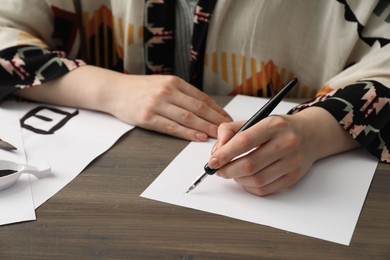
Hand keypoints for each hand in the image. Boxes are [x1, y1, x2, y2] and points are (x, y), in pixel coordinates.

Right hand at [15, 66, 231, 140]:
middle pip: (199, 108)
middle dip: (216, 121)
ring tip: (219, 136)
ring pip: (188, 118)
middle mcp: (167, 91)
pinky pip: (172, 127)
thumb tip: (205, 108)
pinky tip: (198, 137)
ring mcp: (157, 104)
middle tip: (229, 130)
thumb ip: (182, 93)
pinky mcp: (147, 118)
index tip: (228, 119)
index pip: (202, 98)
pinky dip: (187, 133)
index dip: (217, 110)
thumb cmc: (141, 89)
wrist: (114, 90)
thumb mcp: (163, 83)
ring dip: (206, 128)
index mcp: (174, 82)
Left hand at [207, 107, 358, 195]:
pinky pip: (265, 189)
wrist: (310, 135)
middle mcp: (286, 143)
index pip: (244, 141)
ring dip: (237, 179)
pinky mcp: (294, 177)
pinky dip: (249, 187)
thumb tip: (216, 151)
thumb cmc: (278, 128)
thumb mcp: (255, 120)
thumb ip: (231, 131)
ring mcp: (292, 162)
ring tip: (232, 172)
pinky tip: (245, 179)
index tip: (212, 161)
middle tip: (218, 170)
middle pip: (249, 165)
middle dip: (227, 170)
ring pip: (256, 180)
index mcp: (274, 125)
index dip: (225, 154)